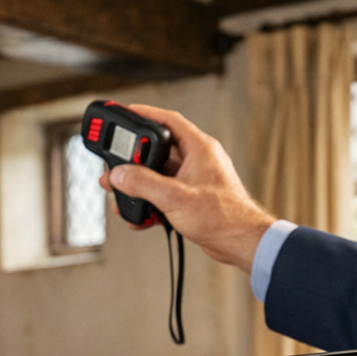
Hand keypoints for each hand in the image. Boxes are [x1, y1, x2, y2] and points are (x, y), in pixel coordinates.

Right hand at [102, 104, 275, 271]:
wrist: (240, 242)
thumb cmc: (224, 216)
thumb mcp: (175, 197)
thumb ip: (143, 184)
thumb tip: (120, 174)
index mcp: (200, 148)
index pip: (168, 119)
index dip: (145, 113)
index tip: (126, 113)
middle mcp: (199, 160)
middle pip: (159, 150)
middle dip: (135, 159)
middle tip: (116, 165)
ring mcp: (196, 179)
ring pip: (160, 175)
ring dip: (140, 184)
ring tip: (122, 193)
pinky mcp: (193, 198)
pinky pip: (166, 194)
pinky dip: (151, 202)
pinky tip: (141, 215)